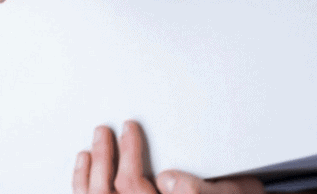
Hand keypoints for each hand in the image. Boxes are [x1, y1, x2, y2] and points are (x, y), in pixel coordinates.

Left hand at [73, 121, 264, 193]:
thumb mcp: (230, 192)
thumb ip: (199, 189)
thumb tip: (167, 179)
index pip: (131, 184)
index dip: (127, 153)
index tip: (129, 129)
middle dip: (103, 159)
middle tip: (103, 133)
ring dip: (87, 177)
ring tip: (88, 152)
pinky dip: (85, 188)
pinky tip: (85, 173)